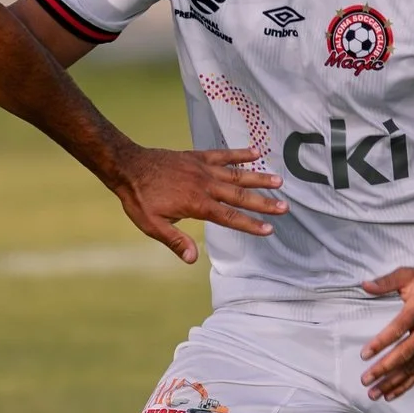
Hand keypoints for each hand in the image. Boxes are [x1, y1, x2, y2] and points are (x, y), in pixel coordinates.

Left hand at [112, 145, 286, 264]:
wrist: (128, 167)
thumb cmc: (139, 198)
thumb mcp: (152, 225)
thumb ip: (174, 240)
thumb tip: (192, 259)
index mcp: (197, 204)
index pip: (229, 217)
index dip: (250, 224)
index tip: (269, 229)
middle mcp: (204, 185)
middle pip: (239, 195)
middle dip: (263, 203)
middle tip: (285, 207)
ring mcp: (202, 168)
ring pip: (236, 174)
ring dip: (258, 178)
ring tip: (279, 181)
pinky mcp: (197, 157)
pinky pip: (222, 154)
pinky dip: (239, 153)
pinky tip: (256, 153)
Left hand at [359, 265, 413, 399]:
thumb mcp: (408, 275)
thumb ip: (385, 281)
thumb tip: (364, 284)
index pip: (399, 328)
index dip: (381, 342)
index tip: (364, 354)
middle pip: (407, 352)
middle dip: (385, 368)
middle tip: (365, 379)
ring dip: (394, 381)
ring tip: (374, 393)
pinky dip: (408, 383)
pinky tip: (391, 393)